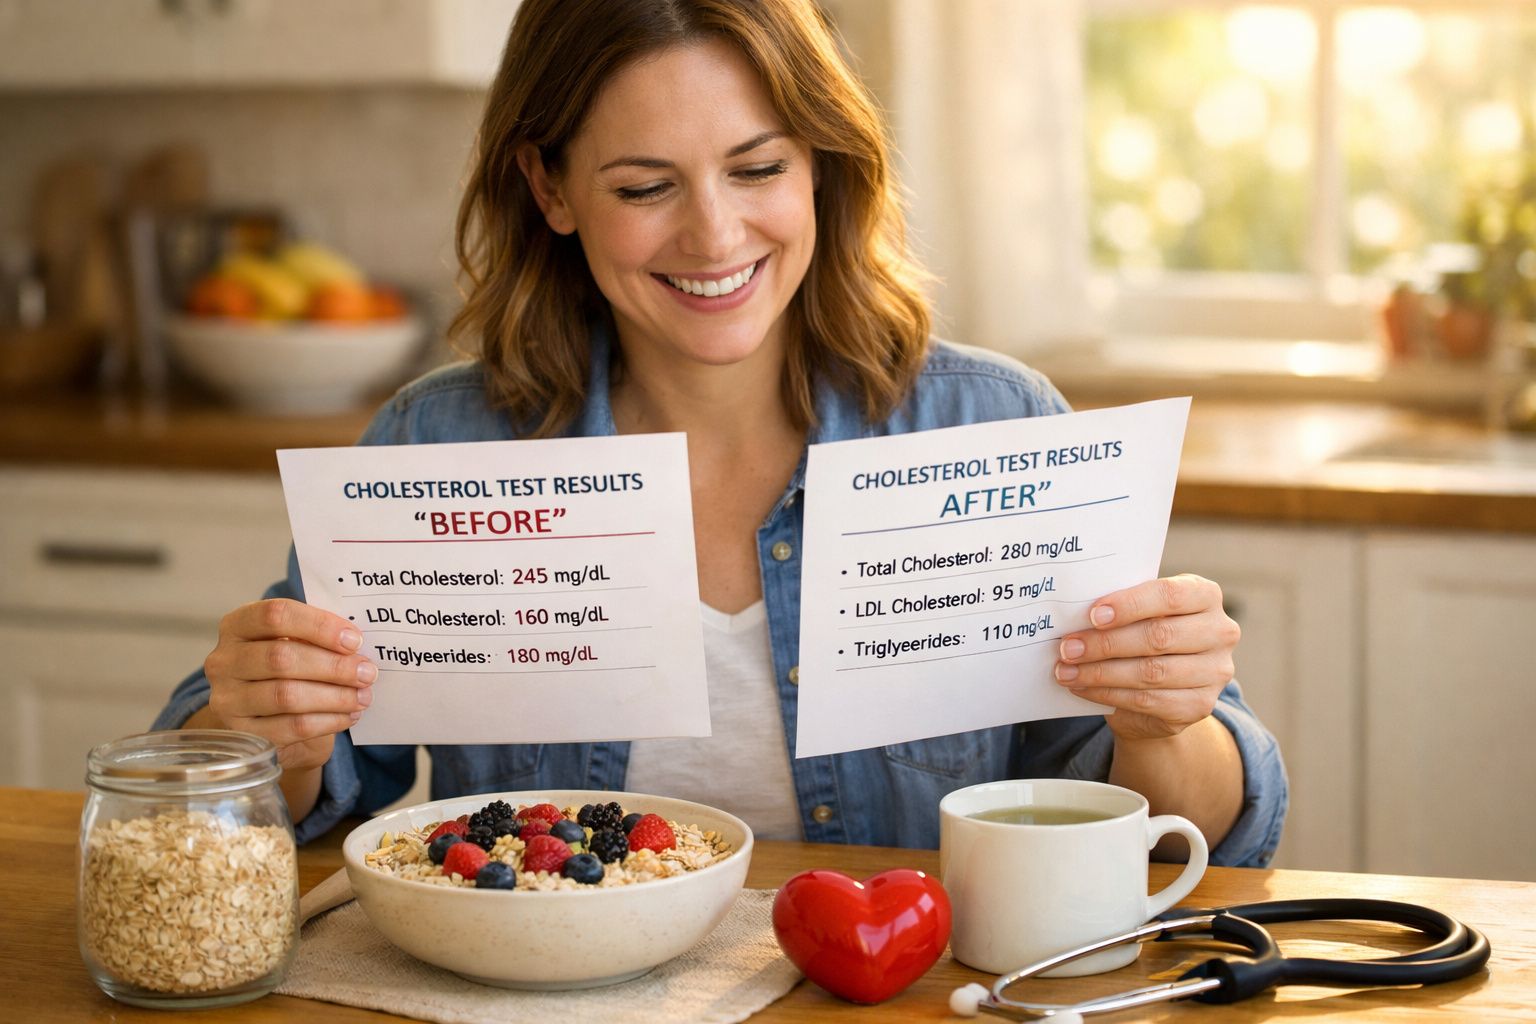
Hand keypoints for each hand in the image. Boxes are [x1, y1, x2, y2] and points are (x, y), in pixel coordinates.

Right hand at [202, 598, 375, 772]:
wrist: (262, 715)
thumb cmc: (286, 666)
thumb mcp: (295, 642)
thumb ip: (317, 636)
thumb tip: (356, 645)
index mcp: (237, 625)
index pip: (275, 615)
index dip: (319, 626)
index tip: (354, 640)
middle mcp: (224, 661)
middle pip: (281, 658)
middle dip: (333, 666)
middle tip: (367, 672)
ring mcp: (228, 699)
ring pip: (287, 695)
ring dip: (334, 696)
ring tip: (363, 696)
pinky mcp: (242, 734)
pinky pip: (291, 727)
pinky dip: (328, 721)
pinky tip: (349, 715)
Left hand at [1054, 574, 1238, 740]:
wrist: (1165, 685)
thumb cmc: (1146, 632)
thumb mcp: (1140, 611)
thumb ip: (1121, 607)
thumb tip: (1074, 613)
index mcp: (1205, 595)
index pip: (1170, 595)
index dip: (1129, 605)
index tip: (1093, 615)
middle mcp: (1220, 632)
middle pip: (1158, 636)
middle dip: (1106, 643)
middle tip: (1068, 647)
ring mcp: (1215, 672)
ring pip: (1151, 673)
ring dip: (1100, 673)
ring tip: (1066, 671)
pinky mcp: (1200, 706)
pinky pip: (1147, 701)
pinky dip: (1107, 694)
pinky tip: (1082, 688)